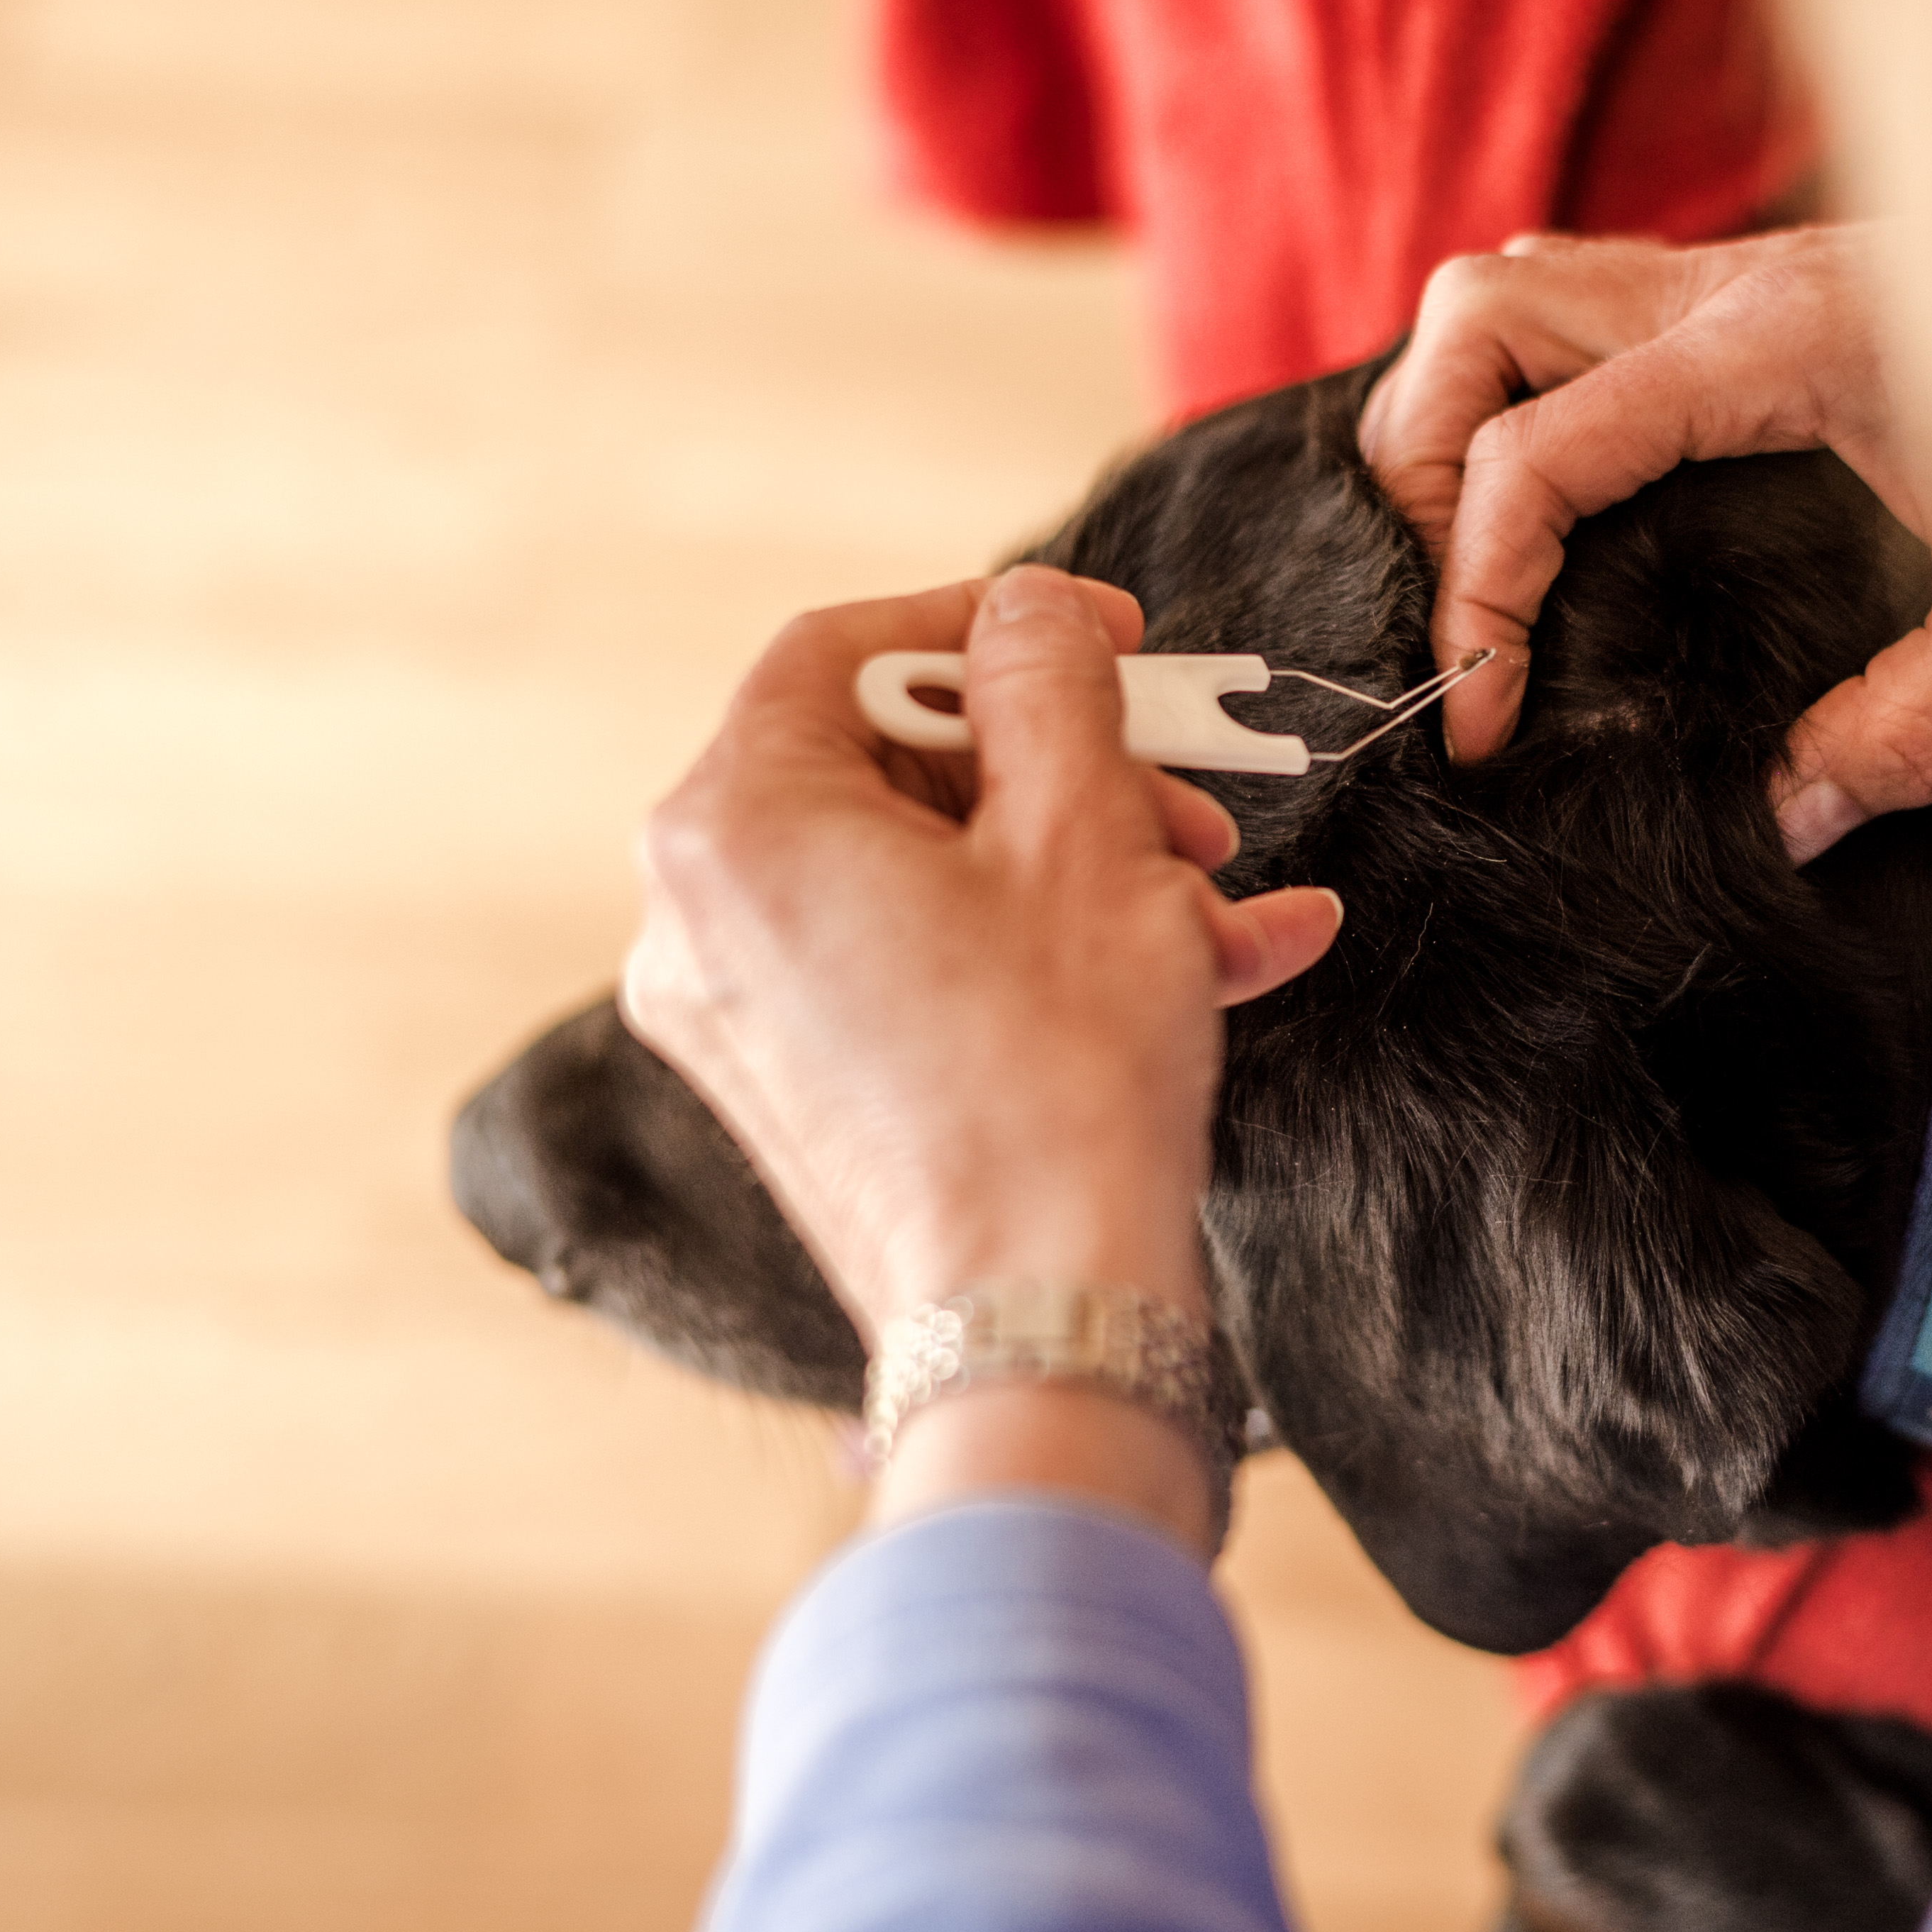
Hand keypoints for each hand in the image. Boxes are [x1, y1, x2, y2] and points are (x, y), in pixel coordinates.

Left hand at [619, 567, 1343, 1542]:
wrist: (1045, 1321)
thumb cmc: (1057, 1077)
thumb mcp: (1084, 827)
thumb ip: (1050, 679)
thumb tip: (1028, 611)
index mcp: (732, 826)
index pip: (844, 652)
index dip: (988, 623)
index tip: (1109, 636)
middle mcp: (702, 919)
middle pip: (897, 773)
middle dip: (1071, 774)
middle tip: (1193, 797)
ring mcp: (744, 1019)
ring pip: (934, 880)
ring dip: (1092, 872)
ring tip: (1229, 910)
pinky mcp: (804, 1096)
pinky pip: (929, 974)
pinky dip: (1050, 956)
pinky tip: (1213, 963)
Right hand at [1360, 226, 1931, 861]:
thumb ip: (1914, 725)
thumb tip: (1788, 818)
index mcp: (1773, 347)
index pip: (1536, 452)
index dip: (1476, 595)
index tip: (1487, 719)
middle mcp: (1726, 285)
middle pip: (1473, 325)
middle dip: (1425, 473)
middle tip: (1475, 613)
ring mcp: (1728, 271)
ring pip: (1500, 293)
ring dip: (1456, 415)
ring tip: (1492, 555)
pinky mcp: (1744, 286)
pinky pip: (1566, 298)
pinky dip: (1520, 386)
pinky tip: (1566, 491)